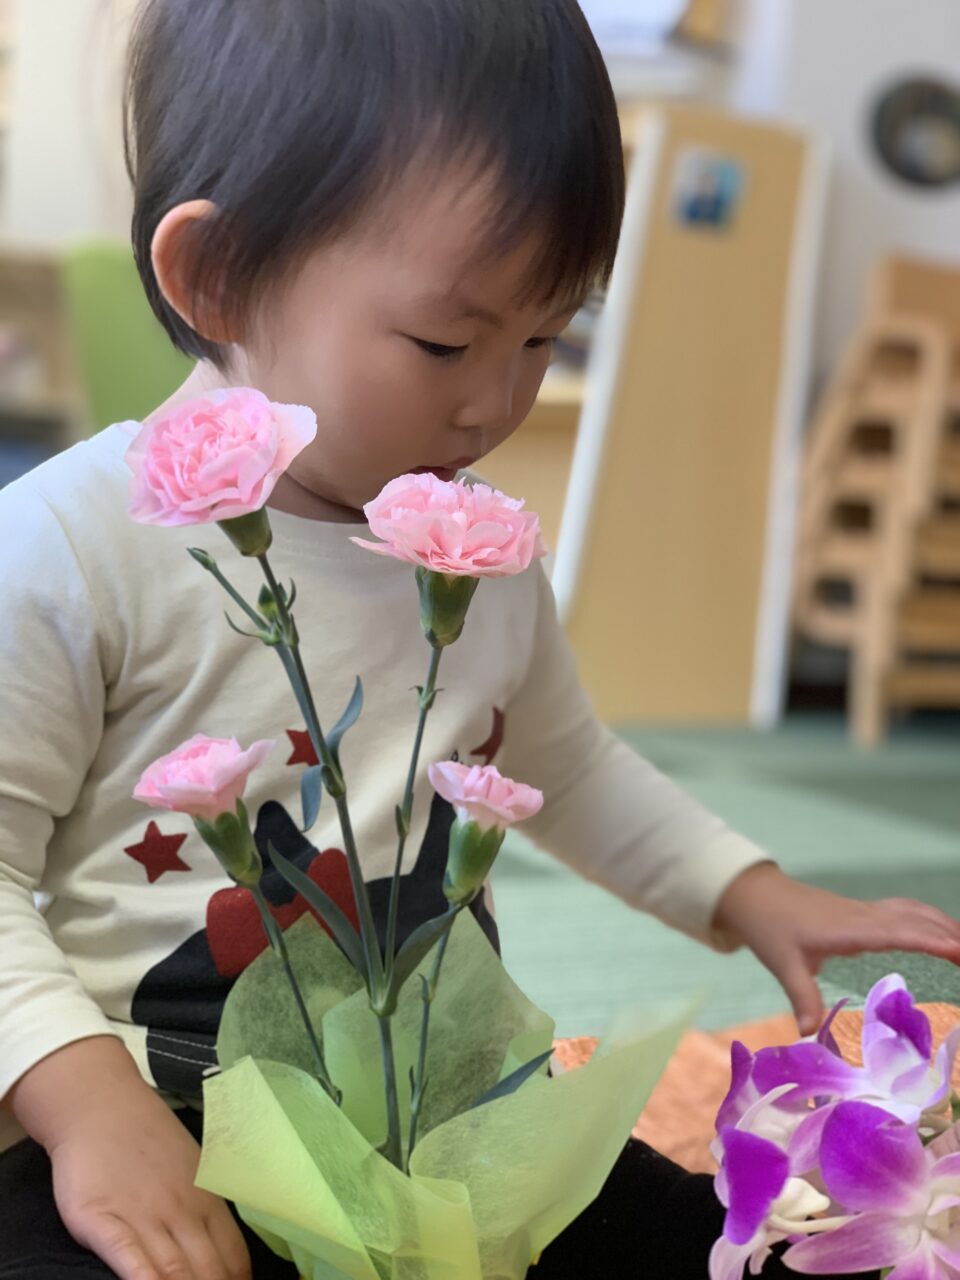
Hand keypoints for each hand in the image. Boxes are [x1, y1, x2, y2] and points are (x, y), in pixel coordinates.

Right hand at [49, 1076, 250, 1279]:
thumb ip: (206, 1212)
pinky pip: (128, 1257)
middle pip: (206, 1272)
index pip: (233, 1258)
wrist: (102, 1107)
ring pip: (173, 1272)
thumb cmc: (148, 1142)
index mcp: (207, 1202)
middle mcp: (180, 1213)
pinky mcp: (101, 1221)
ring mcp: (141, 1217)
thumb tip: (226, 1254)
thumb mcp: (193, 1170)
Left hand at [713, 863, 959, 1035]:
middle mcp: (862, 916)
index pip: (897, 933)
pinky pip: (905, 912)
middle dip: (949, 935)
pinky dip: (929, 920)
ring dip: (943, 925)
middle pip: (915, 920)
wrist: (757, 895)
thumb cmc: (770, 929)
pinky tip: (941, 930)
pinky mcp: (863, 912)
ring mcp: (864, 911)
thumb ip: (801, 997)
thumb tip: (808, 1033)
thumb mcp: (783, 964)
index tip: (957, 951)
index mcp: (847, 929)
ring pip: (914, 912)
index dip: (929, 940)